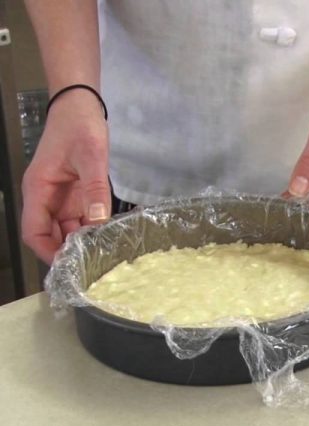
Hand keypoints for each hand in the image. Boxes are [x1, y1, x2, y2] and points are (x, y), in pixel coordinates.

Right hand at [21, 90, 110, 263]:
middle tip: (93, 267)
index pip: (33, 231)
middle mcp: (46, 198)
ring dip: (80, 242)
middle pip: (49, 235)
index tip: (69, 265)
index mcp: (39, 190)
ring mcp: (60, 197)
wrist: (80, 107)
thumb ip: (94, 189)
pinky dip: (90, 230)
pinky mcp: (74, 194)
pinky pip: (78, 219)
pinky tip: (107, 238)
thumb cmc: (81, 127)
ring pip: (65, 229)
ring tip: (103, 257)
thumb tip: (97, 222)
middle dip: (67, 251)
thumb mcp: (91, 156)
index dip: (47, 251)